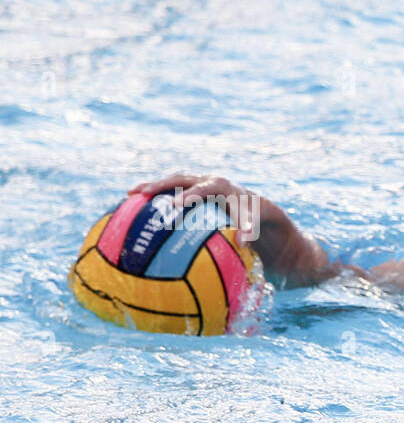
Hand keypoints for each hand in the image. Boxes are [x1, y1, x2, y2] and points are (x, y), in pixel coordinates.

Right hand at [127, 172, 260, 242]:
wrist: (250, 201)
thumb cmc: (250, 214)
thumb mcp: (253, 222)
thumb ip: (249, 231)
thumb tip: (241, 243)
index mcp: (219, 185)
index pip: (202, 189)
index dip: (189, 195)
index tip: (176, 204)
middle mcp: (205, 178)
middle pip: (178, 179)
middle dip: (160, 185)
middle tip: (142, 193)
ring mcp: (195, 180)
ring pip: (170, 181)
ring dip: (152, 186)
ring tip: (130, 194)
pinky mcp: (189, 186)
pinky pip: (169, 189)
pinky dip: (155, 194)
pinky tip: (136, 204)